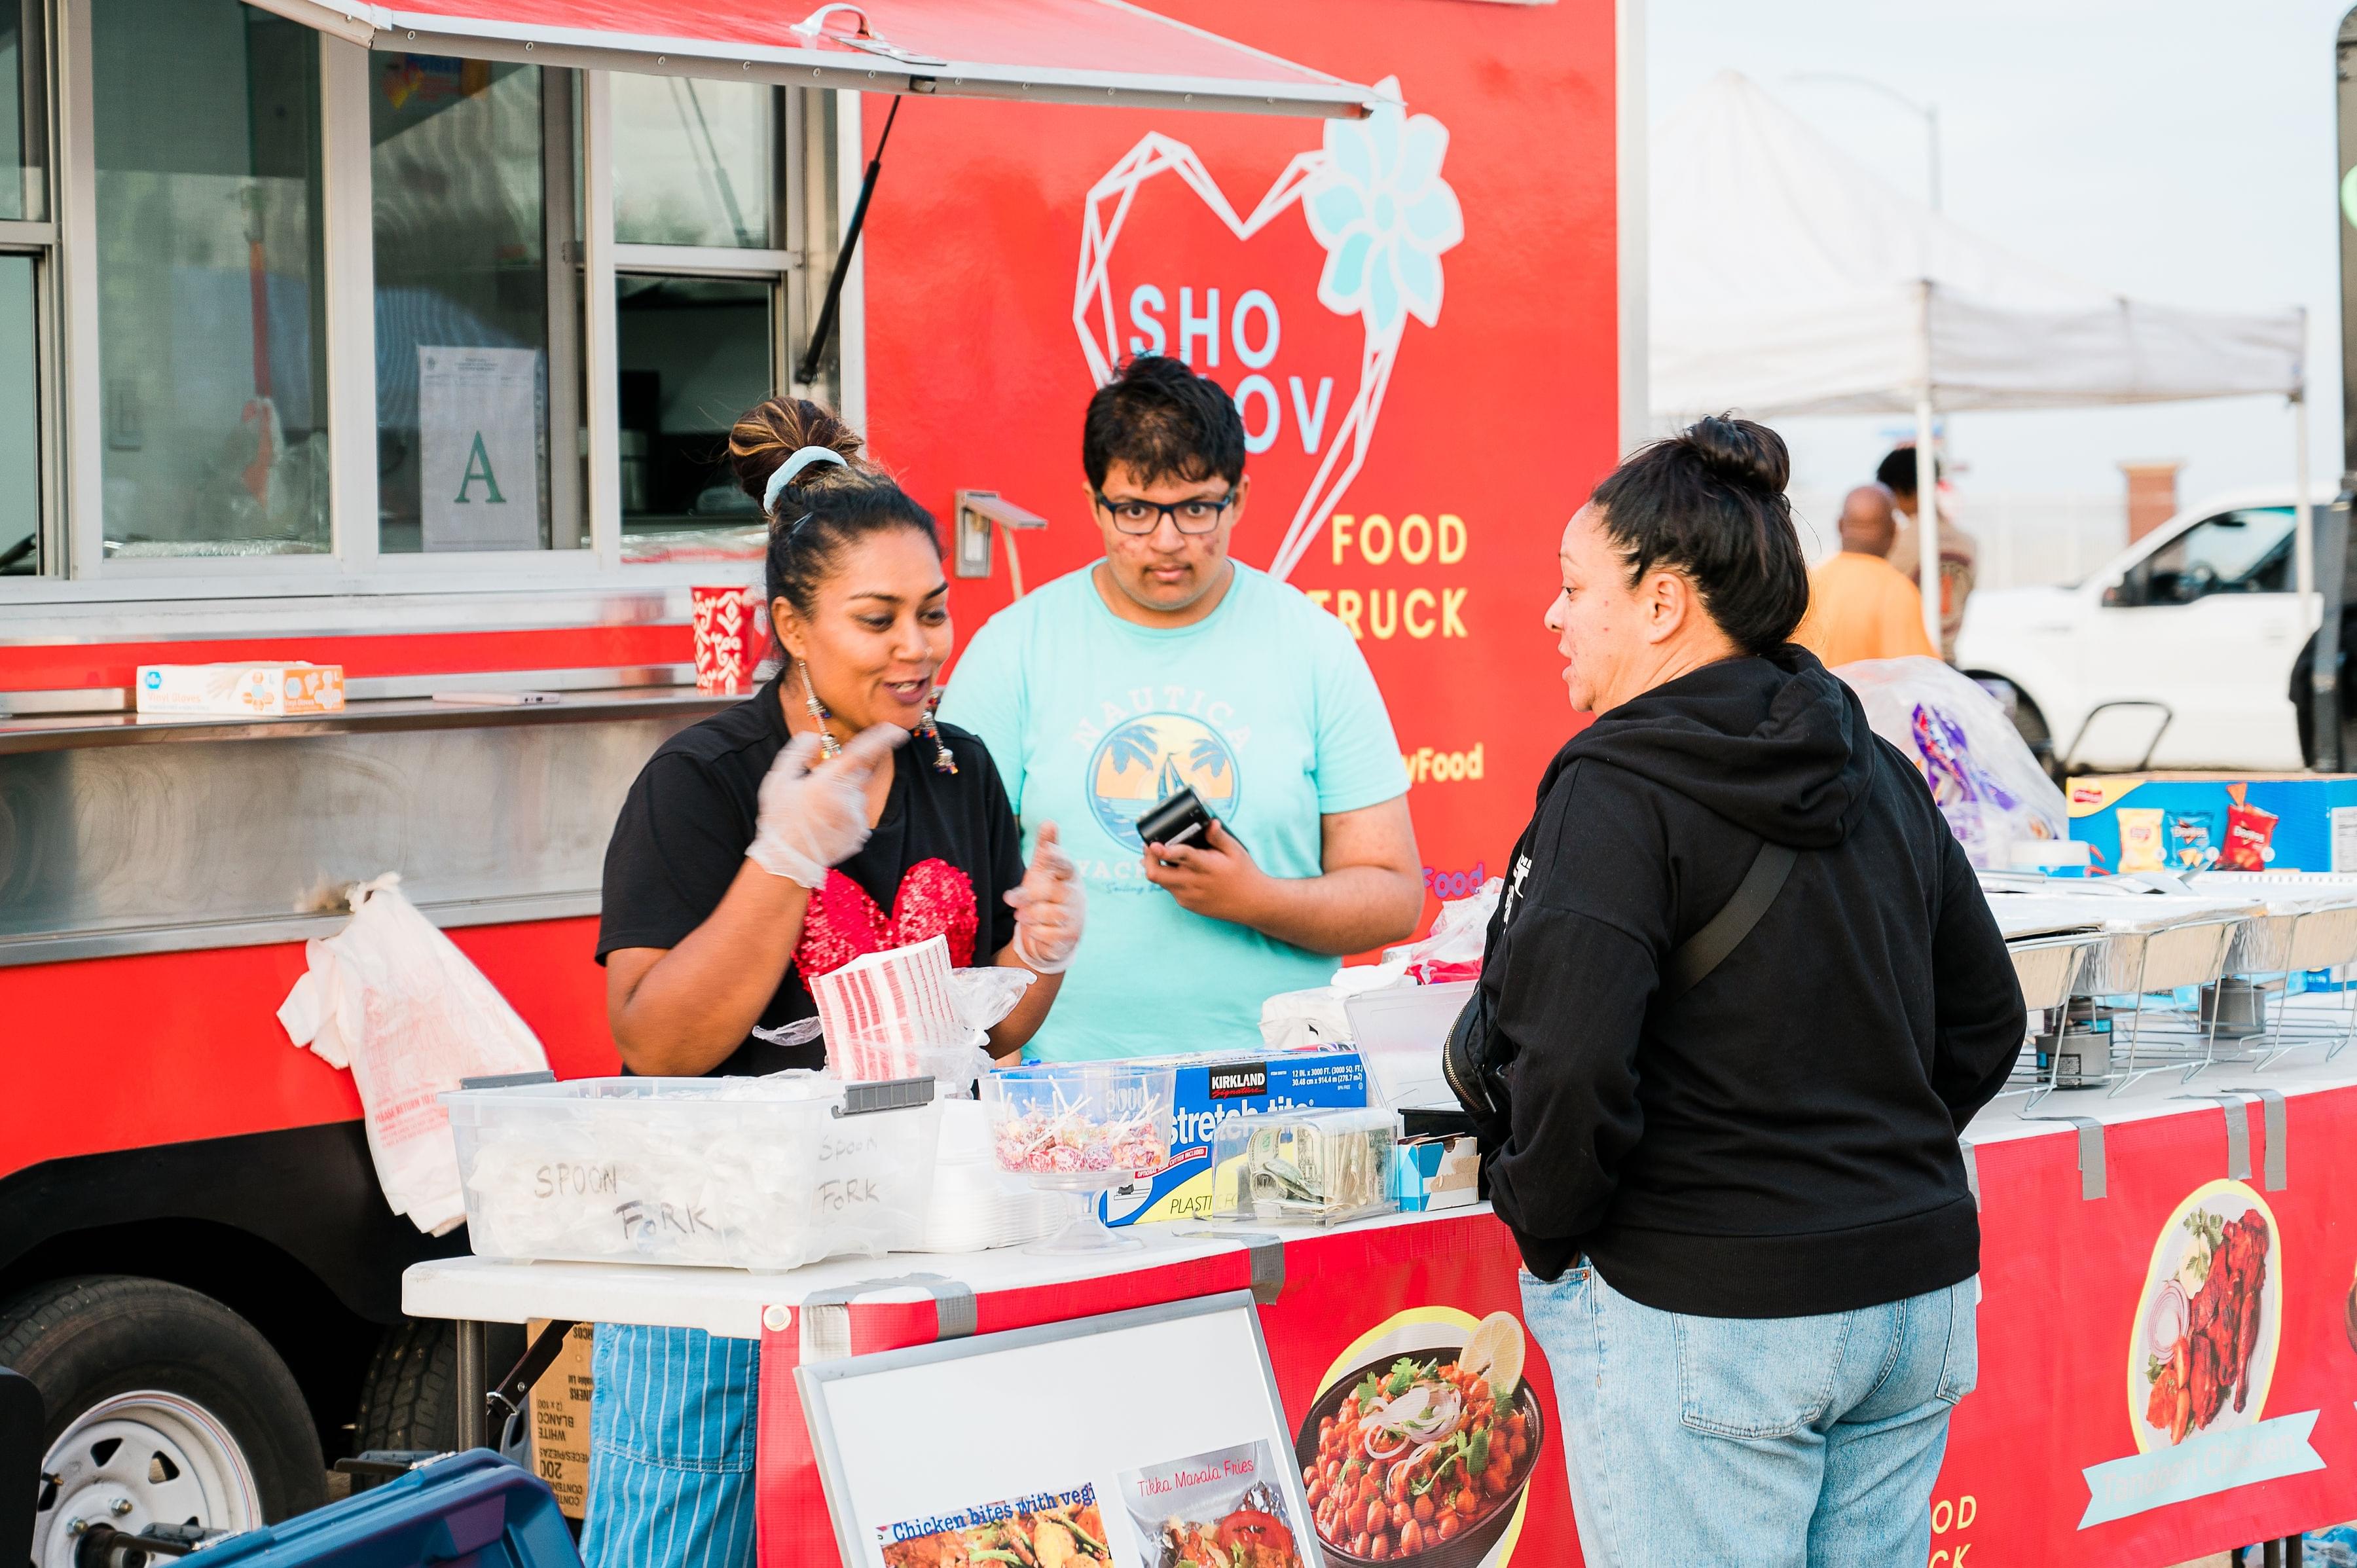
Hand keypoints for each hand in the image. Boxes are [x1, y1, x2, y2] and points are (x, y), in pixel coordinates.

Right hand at [745, 724, 905, 886]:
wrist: (787, 860)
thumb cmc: (779, 819)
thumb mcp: (778, 781)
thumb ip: (795, 753)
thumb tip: (814, 736)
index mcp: (825, 783)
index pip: (860, 754)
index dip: (881, 740)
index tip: (897, 730)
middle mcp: (845, 799)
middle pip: (856, 775)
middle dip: (843, 777)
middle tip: (818, 794)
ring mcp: (855, 818)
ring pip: (857, 796)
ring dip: (844, 798)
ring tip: (819, 815)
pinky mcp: (860, 833)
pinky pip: (859, 815)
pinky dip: (847, 816)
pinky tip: (828, 826)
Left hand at [1006, 821, 1084, 972]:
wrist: (1056, 932)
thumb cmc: (1048, 893)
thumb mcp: (1043, 870)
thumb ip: (1046, 848)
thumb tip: (1049, 821)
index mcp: (1068, 875)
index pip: (1065, 864)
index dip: (1056, 858)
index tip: (1045, 852)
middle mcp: (1075, 894)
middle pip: (1051, 891)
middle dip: (1029, 895)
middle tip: (1012, 899)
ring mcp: (1075, 916)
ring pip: (1048, 914)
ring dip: (1030, 916)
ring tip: (1022, 916)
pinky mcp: (1070, 937)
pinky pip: (1049, 935)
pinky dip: (1036, 933)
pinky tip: (1034, 931)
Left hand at [1141, 818, 1266, 924]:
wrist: (1251, 904)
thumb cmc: (1243, 874)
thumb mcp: (1235, 851)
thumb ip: (1219, 837)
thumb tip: (1210, 822)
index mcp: (1205, 867)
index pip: (1181, 857)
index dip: (1164, 852)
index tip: (1152, 845)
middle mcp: (1193, 883)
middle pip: (1156, 874)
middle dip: (1147, 858)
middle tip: (1149, 845)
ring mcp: (1187, 896)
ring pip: (1160, 882)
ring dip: (1156, 867)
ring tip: (1160, 854)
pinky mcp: (1187, 904)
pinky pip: (1170, 889)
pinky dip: (1168, 878)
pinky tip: (1177, 869)